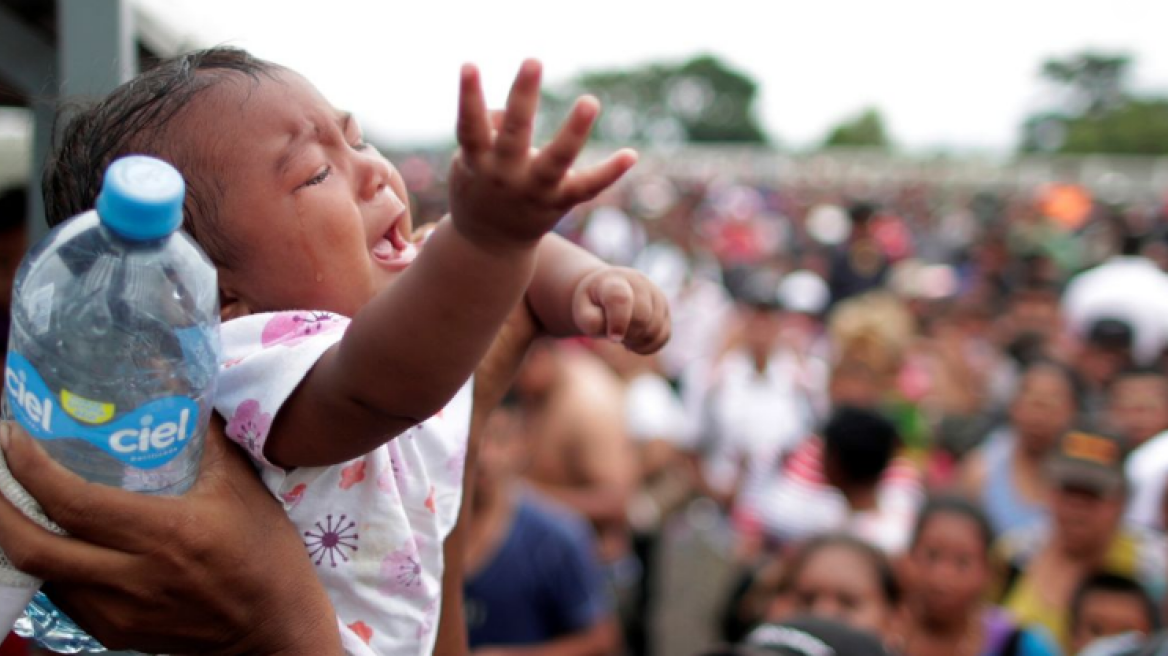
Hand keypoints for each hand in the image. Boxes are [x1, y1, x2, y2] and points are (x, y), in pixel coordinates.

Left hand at [0, 420, 340, 655]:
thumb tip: (181, 393)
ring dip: (17, 537)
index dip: (32, 469)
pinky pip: (62, 598)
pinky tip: (50, 540)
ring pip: (42, 576)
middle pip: (35, 548)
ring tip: (13, 502)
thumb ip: (208, 440)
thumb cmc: (265, 552)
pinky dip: (47, 566)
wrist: (276, 627)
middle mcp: (137, 577)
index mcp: (169, 533)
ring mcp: (122, 613)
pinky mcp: (118, 634)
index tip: (13, 437)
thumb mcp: (243, 488)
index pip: (76, 502)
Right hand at [449, 59, 636, 248]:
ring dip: (574, 131)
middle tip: (532, 60)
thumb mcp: (468, 162)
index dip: (469, 96)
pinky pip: (587, 187)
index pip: (470, 126)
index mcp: (478, 163)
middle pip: (515, 134)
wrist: (489, 245)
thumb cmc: (478, 187)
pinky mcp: (559, 203)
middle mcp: (505, 176)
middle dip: (523, 96)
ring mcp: (534, 191)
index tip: (469, 65)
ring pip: (556, 160)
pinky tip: (631, 154)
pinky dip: (609, 172)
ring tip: (589, 101)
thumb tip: (510, 111)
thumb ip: (486, 132)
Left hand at [572, 266, 670, 353]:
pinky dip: (648, 346)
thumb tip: (616, 335)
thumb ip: (592, 322)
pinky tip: (633, 342)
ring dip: (637, 341)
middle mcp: (640, 283)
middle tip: (613, 336)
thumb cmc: (592, 303)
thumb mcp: (582, 311)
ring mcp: (656, 295)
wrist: (605, 290)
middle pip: (642, 317)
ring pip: (656, 328)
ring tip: (622, 337)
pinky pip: (664, 336)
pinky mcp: (665, 310)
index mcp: (614, 280)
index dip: (619, 322)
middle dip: (627, 334)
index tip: (613, 339)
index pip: (621, 299)